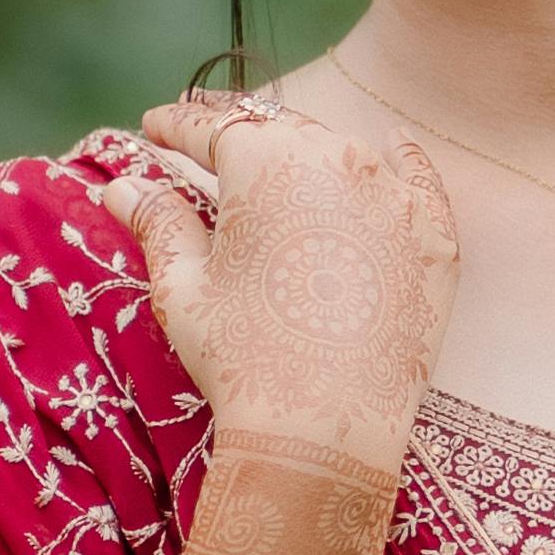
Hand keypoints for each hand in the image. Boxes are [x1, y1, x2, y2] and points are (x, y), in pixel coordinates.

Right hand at [98, 98, 456, 455]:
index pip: (211, 127)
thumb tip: (121, 186)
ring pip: (341, 152)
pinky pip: (416, 178)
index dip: (176, 125)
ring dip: (306, 150)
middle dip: (239, 135)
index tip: (153, 126)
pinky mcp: (434, 235)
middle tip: (208, 143)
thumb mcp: (183, 287)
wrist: (327, 430)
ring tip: (279, 158)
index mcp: (263, 161)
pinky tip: (392, 141)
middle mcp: (335, 159)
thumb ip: (158, 222)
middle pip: (278, 131)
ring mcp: (393, 194)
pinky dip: (399, 158)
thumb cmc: (242, 357)